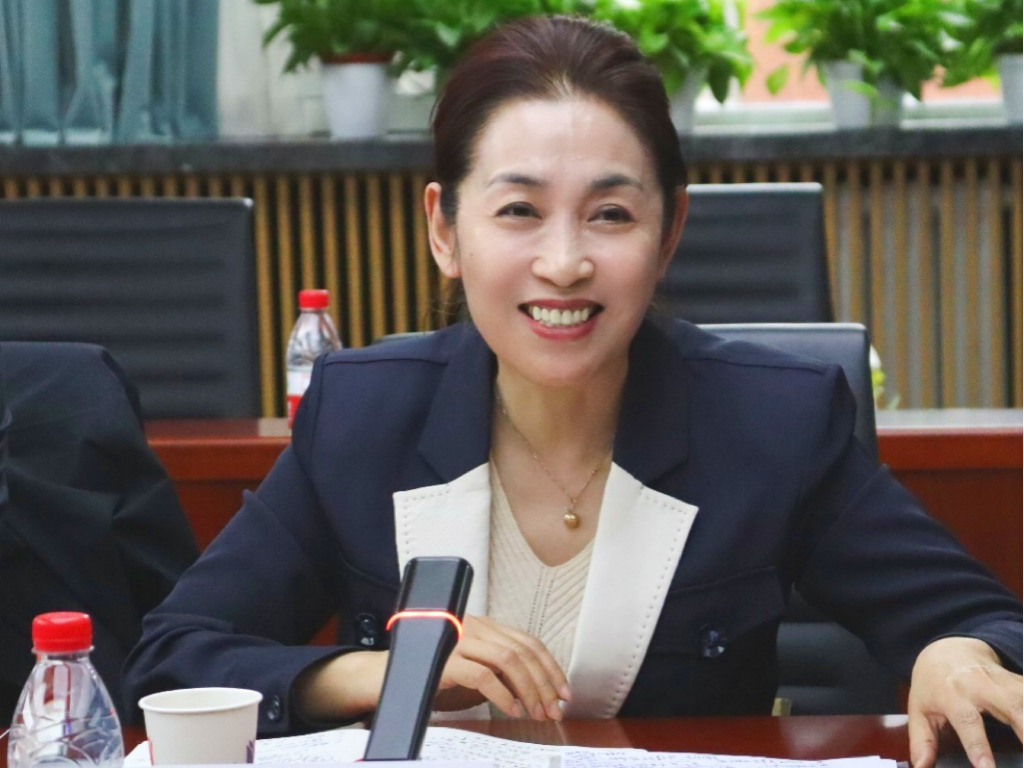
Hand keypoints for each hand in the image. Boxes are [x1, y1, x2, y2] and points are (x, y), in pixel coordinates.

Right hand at [294, 614, 569, 721]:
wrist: (383, 676)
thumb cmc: (430, 674)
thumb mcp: (470, 668)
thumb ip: (497, 669)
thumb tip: (537, 691)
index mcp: (483, 626)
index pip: (527, 641)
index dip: (550, 666)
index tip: (563, 692)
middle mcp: (473, 626)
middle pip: (523, 650)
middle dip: (545, 682)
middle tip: (554, 709)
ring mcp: (458, 640)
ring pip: (508, 660)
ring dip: (529, 689)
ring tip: (537, 712)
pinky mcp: (445, 659)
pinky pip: (483, 675)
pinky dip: (503, 694)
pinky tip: (511, 709)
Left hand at [908, 636, 1022, 767]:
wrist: (946, 651)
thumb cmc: (932, 686)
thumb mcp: (918, 709)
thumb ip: (922, 740)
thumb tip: (921, 767)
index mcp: (952, 693)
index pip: (967, 721)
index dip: (978, 746)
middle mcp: (980, 684)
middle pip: (1010, 704)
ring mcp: (1003, 680)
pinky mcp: (1018, 680)